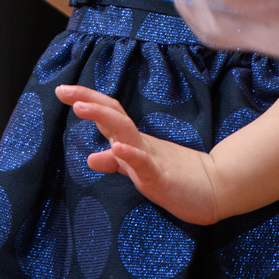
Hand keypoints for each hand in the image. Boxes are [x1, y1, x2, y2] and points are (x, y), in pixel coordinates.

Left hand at [55, 83, 231, 225]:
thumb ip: (116, 163)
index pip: (109, 114)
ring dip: (103, 118)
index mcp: (134, 141)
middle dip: (88, 101)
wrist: (215, 188)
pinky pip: (144, 165)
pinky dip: (130, 155)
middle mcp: (140, 144)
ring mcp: (151, 159)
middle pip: (113, 115)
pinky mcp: (161, 179)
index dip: (87, 100)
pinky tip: (116, 148)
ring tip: (80, 108)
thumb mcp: (140, 170)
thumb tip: (91, 157)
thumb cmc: (177, 177)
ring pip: (125, 133)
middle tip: (63, 90)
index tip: (63, 89)